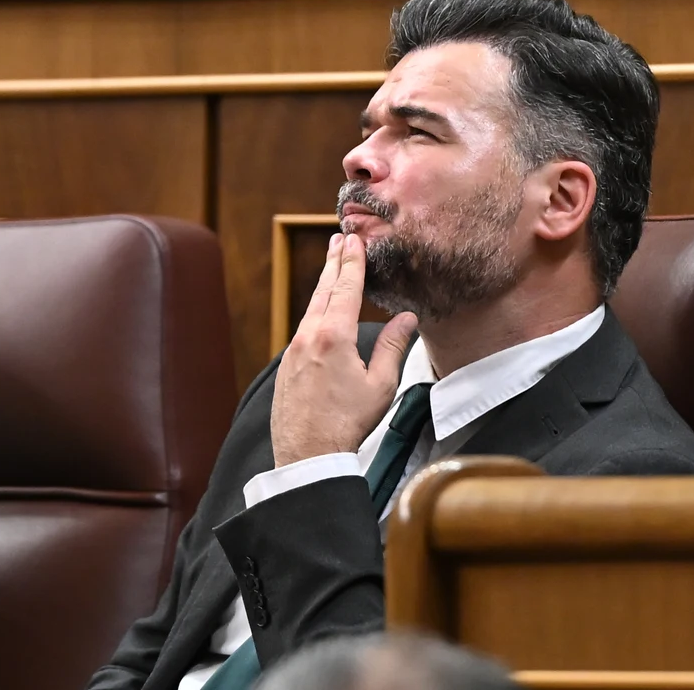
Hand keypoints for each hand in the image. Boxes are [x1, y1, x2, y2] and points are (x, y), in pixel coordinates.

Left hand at [270, 233, 418, 467]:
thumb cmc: (346, 424)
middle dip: (332, 263)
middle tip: (337, 239)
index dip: (351, 262)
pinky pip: (302, 328)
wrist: (307, 454)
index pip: (345, 288)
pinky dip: (313, 311)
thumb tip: (407, 318)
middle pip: (323, 290)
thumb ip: (393, 346)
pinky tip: (320, 312)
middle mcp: (308, 336)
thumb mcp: (381, 385)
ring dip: (322, 285)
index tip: (353, 240)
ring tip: (330, 267)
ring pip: (310, 309)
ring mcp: (293, 350)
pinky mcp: (286, 365)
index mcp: (334, 336)